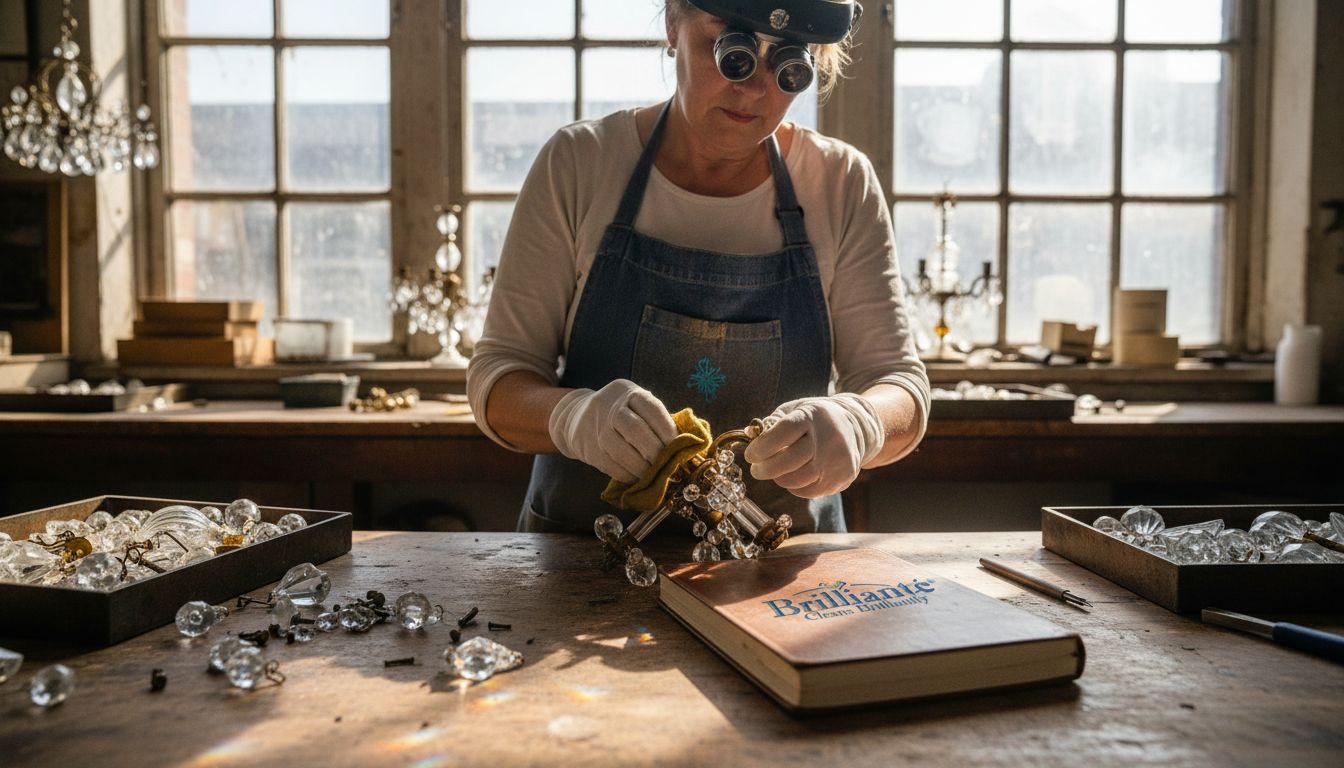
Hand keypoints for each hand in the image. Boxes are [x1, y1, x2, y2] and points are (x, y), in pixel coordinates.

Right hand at [548, 379, 678, 483]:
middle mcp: (610, 408)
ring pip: (622, 451)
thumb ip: (655, 418)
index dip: (667, 429)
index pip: (651, 408)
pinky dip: (629, 475)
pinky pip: (612, 466)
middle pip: (636, 430)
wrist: (576, 417)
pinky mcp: (590, 450)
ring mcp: (598, 430)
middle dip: (656, 451)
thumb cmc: (619, 413)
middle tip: (669, 464)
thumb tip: (685, 443)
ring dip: (643, 468)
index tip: (679, 446)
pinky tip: (640, 478)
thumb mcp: (634, 403)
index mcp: (628, 392)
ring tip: (656, 475)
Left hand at [743, 394, 884, 497]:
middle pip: (788, 461)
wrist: (857, 427)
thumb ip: (773, 422)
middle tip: (756, 469)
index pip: (782, 434)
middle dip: (764, 468)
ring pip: (795, 480)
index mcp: (812, 416)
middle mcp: (827, 439)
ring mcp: (836, 461)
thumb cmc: (816, 418)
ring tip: (775, 471)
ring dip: (778, 478)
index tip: (750, 455)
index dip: (761, 447)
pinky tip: (793, 476)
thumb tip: (750, 436)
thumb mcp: (796, 409)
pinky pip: (807, 491)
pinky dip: (794, 486)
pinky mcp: (841, 478)